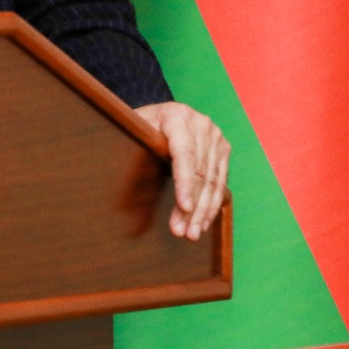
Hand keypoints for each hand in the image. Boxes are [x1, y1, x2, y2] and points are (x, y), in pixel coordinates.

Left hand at [134, 101, 228, 241]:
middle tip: (181, 232)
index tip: (184, 207)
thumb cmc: (139, 127)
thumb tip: (126, 198)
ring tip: (191, 234)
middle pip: (200, 172)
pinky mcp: (222, 149)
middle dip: (192, 206)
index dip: (185, 182)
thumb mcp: (131, 134)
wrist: (157, 115)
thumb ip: (134, 157)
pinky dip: (211, 204)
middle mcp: (202, 124)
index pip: (185, 153)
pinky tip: (202, 223)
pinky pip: (220, 181)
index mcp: (177, 116)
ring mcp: (215, 136)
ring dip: (203, 211)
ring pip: (212, 181)